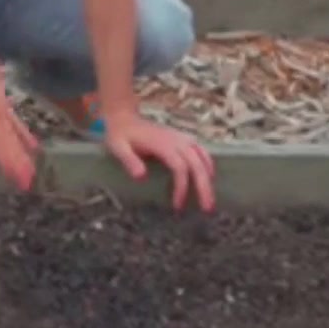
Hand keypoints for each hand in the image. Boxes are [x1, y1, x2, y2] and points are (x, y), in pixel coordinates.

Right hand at [0, 40, 40, 192]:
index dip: (6, 156)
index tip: (14, 173)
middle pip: (5, 142)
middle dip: (15, 161)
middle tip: (27, 182)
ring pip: (10, 134)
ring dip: (20, 152)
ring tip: (31, 169)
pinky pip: (13, 120)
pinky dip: (22, 133)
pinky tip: (31, 144)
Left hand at [101, 111, 216, 212]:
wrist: (124, 118)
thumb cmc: (120, 135)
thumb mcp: (118, 147)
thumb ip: (129, 161)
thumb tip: (141, 177)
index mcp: (163, 144)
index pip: (180, 167)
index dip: (182, 187)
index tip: (177, 206)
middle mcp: (176, 140)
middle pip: (197, 164)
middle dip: (204, 187)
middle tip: (207, 209)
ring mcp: (181, 138)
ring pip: (202, 158)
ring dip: (208, 178)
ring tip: (210, 199)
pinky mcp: (182, 139)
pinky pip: (201, 151)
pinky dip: (208, 164)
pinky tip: (209, 177)